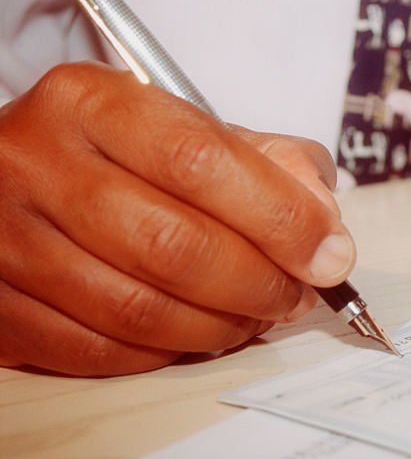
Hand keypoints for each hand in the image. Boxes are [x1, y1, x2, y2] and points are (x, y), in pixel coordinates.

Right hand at [0, 62, 353, 374]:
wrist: (13, 175)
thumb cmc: (122, 155)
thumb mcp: (193, 129)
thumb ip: (272, 165)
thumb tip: (325, 235)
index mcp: (90, 103)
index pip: (200, 161)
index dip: (280, 218)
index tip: (329, 255)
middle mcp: (34, 164)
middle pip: (171, 246)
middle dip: (259, 284)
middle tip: (297, 295)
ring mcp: (4, 240)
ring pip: (136, 311)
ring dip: (220, 327)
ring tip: (256, 316)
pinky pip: (97, 353)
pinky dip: (165, 355)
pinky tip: (196, 335)